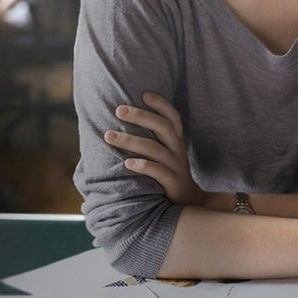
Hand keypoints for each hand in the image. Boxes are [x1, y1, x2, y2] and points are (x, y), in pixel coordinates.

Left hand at [104, 91, 204, 206]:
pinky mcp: (173, 184)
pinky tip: (127, 163)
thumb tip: (114, 123)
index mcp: (175, 140)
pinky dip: (143, 166)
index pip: (173, 117)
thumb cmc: (166, 172)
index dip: (161, 104)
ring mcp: (176, 167)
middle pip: (163, 127)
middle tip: (118, 110)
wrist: (188, 204)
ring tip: (109, 136)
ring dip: (131, 141)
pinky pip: (159, 172)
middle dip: (141, 116)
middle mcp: (177, 150)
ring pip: (155, 149)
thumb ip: (149, 137)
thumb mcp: (162, 152)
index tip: (144, 93)